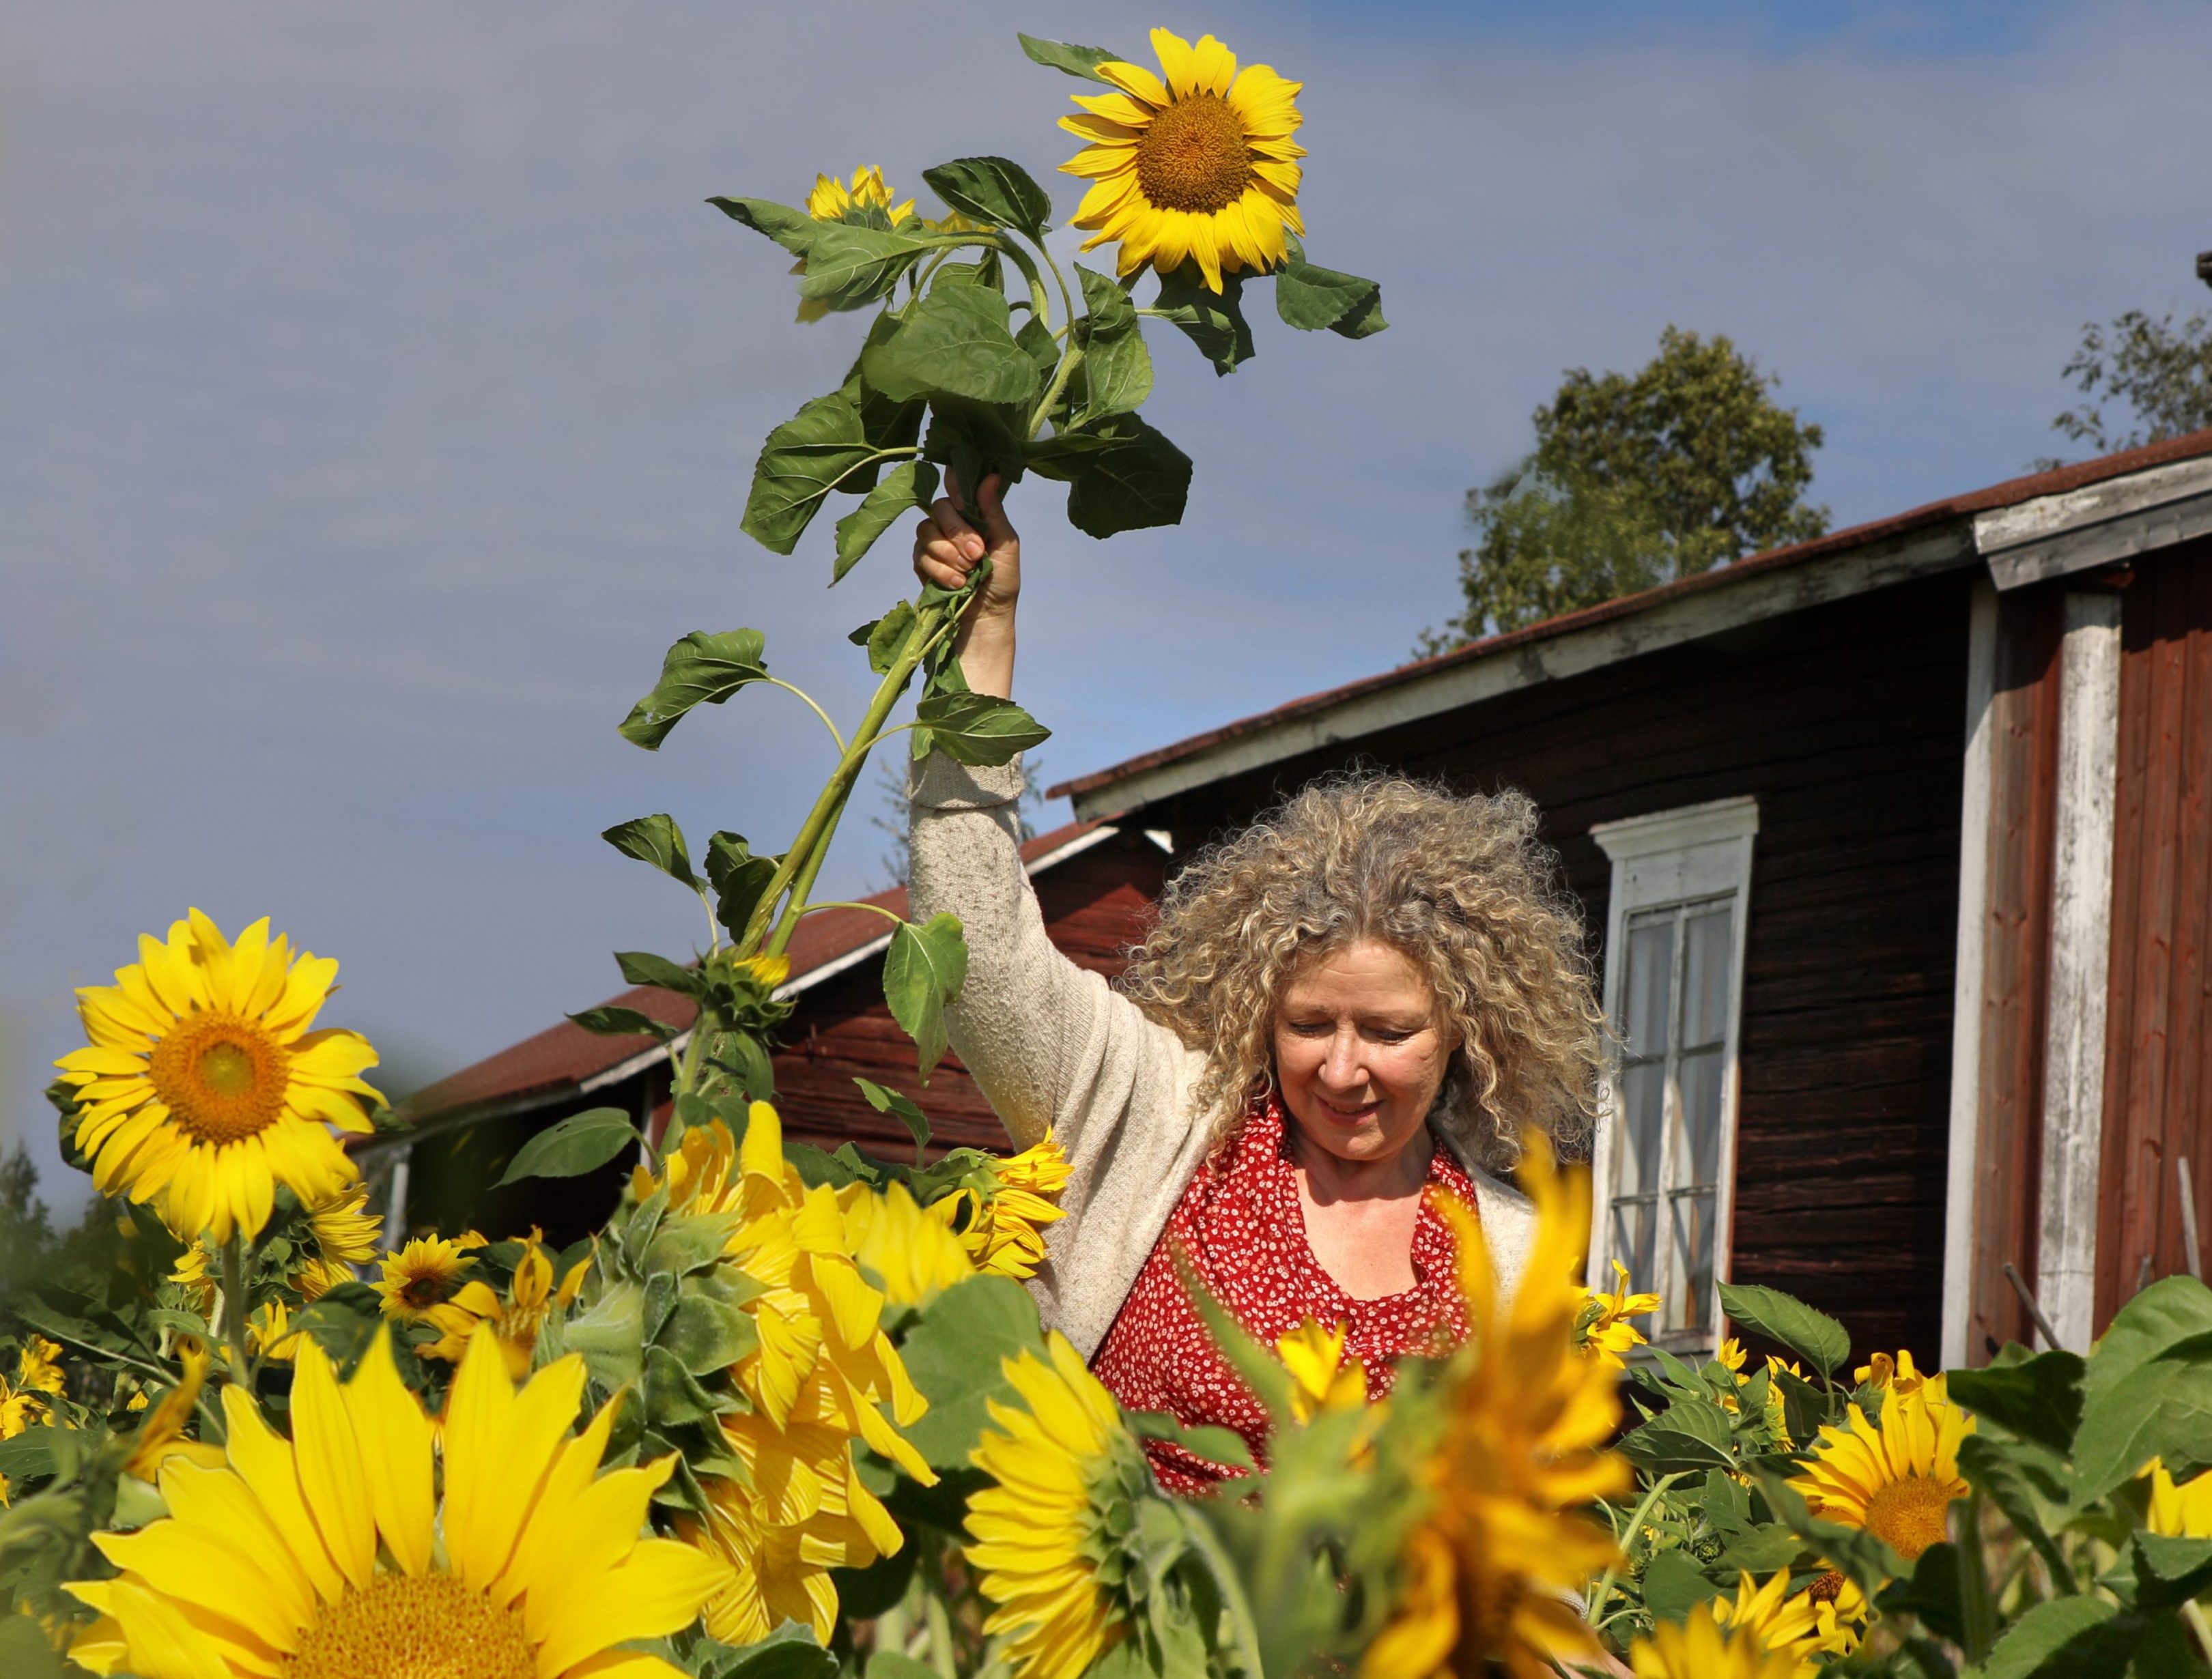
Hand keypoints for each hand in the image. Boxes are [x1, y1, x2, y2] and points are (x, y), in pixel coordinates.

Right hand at [912, 470, 1018, 697]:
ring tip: (967, 573)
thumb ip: (993, 511)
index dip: (955, 482)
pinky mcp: (922, 562)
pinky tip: (956, 583)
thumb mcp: (1006, 544)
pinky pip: (920, 555)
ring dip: (948, 554)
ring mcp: (934, 542)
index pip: (957, 485)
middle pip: (939, 507)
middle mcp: (950, 524)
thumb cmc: (1003, 581)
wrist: (987, 617)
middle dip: (957, 532)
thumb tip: (993, 475)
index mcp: (973, 514)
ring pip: (926, 531)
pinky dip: (940, 570)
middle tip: (976, 553)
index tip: (959, 489)